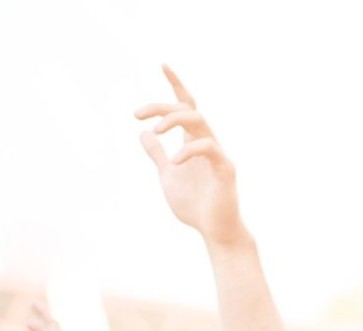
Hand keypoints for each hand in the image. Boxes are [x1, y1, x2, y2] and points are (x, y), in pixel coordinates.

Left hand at [135, 66, 245, 246]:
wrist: (215, 231)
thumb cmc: (195, 206)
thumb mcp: (167, 175)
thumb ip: (157, 154)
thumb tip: (144, 133)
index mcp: (194, 141)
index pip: (187, 106)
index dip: (176, 85)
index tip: (162, 65)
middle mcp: (207, 142)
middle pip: (187, 109)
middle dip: (161, 106)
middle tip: (137, 114)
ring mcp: (217, 154)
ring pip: (199, 121)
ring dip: (174, 119)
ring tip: (155, 129)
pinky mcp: (225, 168)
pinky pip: (208, 148)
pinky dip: (188, 149)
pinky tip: (174, 161)